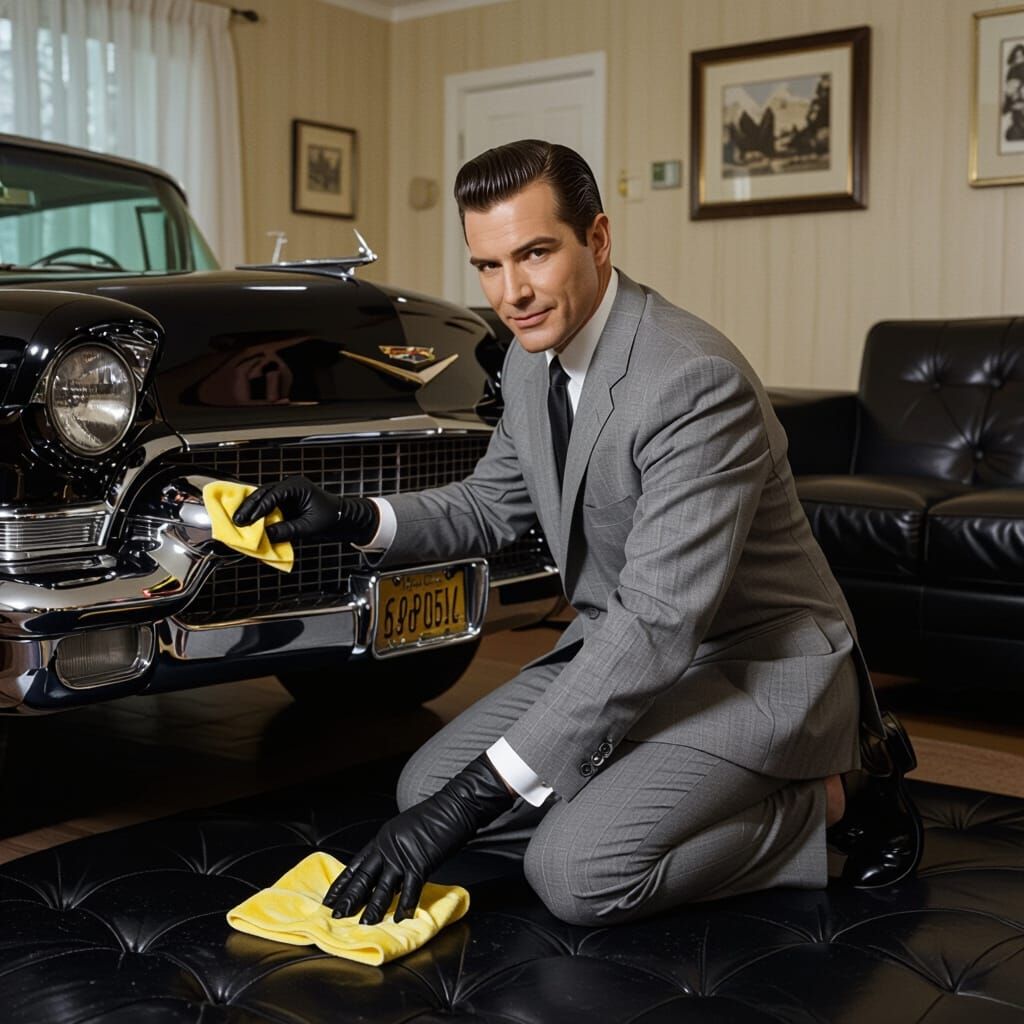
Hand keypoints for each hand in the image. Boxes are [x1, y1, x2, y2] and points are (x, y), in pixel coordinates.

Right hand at [232, 475, 378, 543]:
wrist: (341, 518)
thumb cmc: (330, 518)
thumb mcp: (308, 527)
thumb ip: (287, 530)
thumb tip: (267, 534)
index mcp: (296, 486)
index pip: (272, 494)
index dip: (258, 508)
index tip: (247, 520)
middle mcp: (289, 487)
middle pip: (263, 493)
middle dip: (249, 507)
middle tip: (237, 521)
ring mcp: (285, 494)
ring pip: (262, 499)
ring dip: (251, 510)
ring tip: (239, 522)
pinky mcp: (283, 503)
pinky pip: (267, 507)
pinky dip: (258, 515)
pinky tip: (249, 523)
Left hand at [323, 754, 513, 923]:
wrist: (454, 806)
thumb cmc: (433, 817)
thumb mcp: (404, 830)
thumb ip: (392, 849)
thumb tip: (387, 870)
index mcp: (382, 839)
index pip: (356, 865)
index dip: (342, 883)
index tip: (330, 898)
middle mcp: (388, 848)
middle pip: (364, 878)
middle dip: (350, 899)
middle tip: (336, 915)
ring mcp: (403, 856)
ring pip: (383, 888)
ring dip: (373, 908)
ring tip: (363, 924)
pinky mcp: (420, 863)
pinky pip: (410, 889)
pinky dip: (404, 905)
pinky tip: (399, 918)